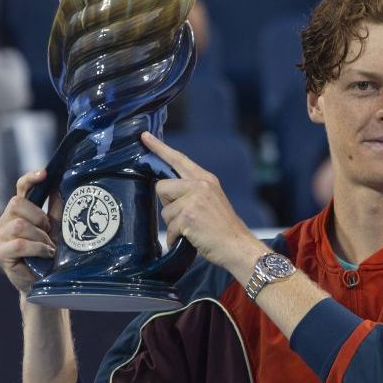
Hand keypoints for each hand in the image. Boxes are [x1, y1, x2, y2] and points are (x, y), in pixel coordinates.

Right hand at [0, 170, 60, 295]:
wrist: (46, 281)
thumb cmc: (51, 253)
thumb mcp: (57, 227)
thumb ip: (57, 206)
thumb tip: (61, 182)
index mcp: (20, 211)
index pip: (21, 188)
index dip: (30, 179)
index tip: (45, 173)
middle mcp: (6, 219)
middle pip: (17, 203)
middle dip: (38, 217)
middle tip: (49, 232)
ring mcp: (0, 236)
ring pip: (19, 225)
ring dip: (40, 237)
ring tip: (49, 248)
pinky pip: (18, 244)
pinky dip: (36, 248)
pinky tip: (45, 254)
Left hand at [142, 131, 260, 272]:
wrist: (237, 245)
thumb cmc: (223, 228)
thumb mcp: (212, 199)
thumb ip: (192, 191)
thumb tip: (165, 190)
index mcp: (206, 179)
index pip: (178, 159)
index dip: (160, 148)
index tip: (145, 137)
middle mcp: (200, 185)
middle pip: (162, 187)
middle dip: (168, 204)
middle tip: (185, 216)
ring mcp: (194, 200)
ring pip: (165, 211)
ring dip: (174, 225)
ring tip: (192, 230)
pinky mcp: (188, 216)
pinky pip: (169, 228)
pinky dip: (175, 238)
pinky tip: (188, 240)